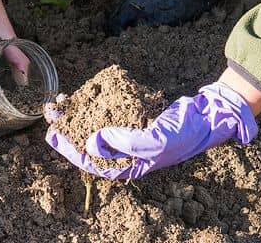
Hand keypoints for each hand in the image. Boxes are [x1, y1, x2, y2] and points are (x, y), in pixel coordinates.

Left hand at [45, 81, 258, 179]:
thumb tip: (94, 140)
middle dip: (70, 132)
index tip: (54, 136)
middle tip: (52, 117)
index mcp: (133, 166)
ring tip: (62, 105)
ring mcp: (132, 135)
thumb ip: (126, 142)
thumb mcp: (157, 140)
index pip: (94, 163)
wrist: (209, 114)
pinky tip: (84, 95)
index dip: (72, 151)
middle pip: (91, 146)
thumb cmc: (185, 132)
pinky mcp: (135, 118)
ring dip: (80, 117)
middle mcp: (129, 153)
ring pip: (98, 128)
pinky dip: (96, 105)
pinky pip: (110, 113)